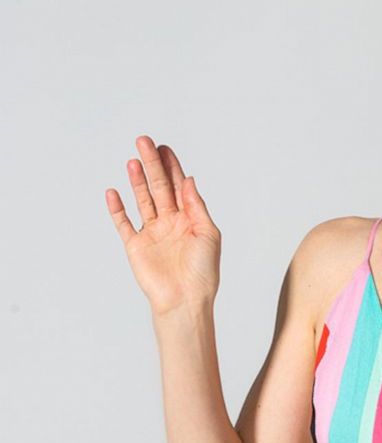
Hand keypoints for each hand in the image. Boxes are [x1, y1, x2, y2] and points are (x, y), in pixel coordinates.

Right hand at [105, 135, 220, 315]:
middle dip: (152, 164)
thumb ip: (195, 205)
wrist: (186, 300)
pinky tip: (113, 191)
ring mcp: (152, 232)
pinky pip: (124, 223)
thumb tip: (188, 178)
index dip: (171, 166)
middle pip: (159, 186)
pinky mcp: (136, 246)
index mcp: (190, 217)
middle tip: (144, 142)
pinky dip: (117, 208)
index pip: (178, 185)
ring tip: (133, 160)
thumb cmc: (203, 271)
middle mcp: (170, 221)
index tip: (164, 148)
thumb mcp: (208, 232)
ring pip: (142, 200)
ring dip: (137, 180)